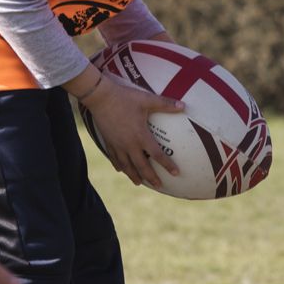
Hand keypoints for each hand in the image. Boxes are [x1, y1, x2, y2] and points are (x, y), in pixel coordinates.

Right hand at [79, 73, 183, 187]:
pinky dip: (119, 166)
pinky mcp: (107, 142)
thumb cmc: (125, 98)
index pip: (157, 154)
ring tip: (138, 183)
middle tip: (159, 185)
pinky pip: (113, 158)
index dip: (167, 165)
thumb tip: (183, 106)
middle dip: (151, 177)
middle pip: (141, 166)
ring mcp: (117, 145)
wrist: (100, 97)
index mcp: (141, 136)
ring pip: (126, 165)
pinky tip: (120, 170)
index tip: (176, 173)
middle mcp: (129, 144)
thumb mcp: (147, 100)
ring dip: (133, 175)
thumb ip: (166, 104)